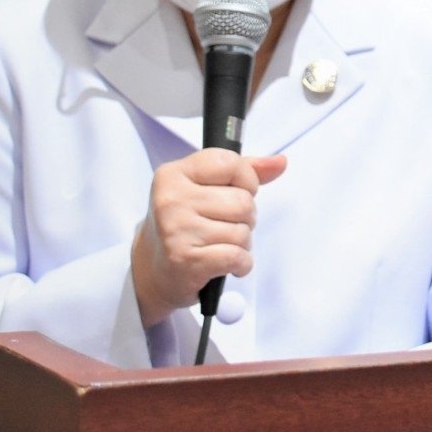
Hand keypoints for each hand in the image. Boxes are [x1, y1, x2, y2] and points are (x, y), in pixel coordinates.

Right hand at [131, 150, 287, 327]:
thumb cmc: (184, 224)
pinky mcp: (186, 260)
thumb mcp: (204, 188)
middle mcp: (171, 199)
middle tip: (225, 225)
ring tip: (221, 244)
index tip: (238, 192)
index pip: (231, 163)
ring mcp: (176, 230)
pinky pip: (237, 257)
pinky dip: (241, 264)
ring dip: (242, 243)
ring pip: (243, 231)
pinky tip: (226, 264)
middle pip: (243, 201)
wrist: (152, 269)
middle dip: (245, 218)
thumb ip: (244, 171)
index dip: (246, 180)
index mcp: (174, 174)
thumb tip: (280, 162)